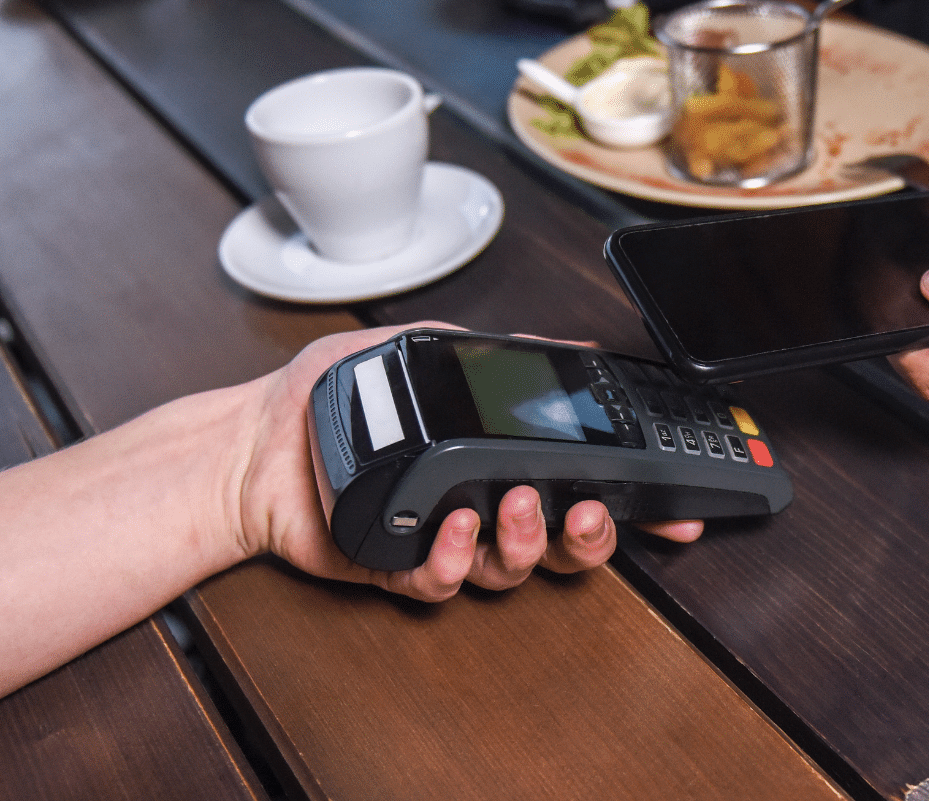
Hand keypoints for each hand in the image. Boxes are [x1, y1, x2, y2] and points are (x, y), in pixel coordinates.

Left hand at [227, 323, 695, 601]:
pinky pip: (442, 584)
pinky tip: (452, 529)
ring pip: (512, 569)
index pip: (583, 488)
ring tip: (514, 506)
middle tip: (588, 510)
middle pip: (563, 544)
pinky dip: (454, 561)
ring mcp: (445, 543)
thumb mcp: (426, 351)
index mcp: (499, 461)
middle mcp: (482, 508)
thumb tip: (565, 345)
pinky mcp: (400, 569)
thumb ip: (497, 353)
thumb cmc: (333, 398)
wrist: (256, 438)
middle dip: (590, 536)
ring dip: (525, 542)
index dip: (633, 507)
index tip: (672, 513)